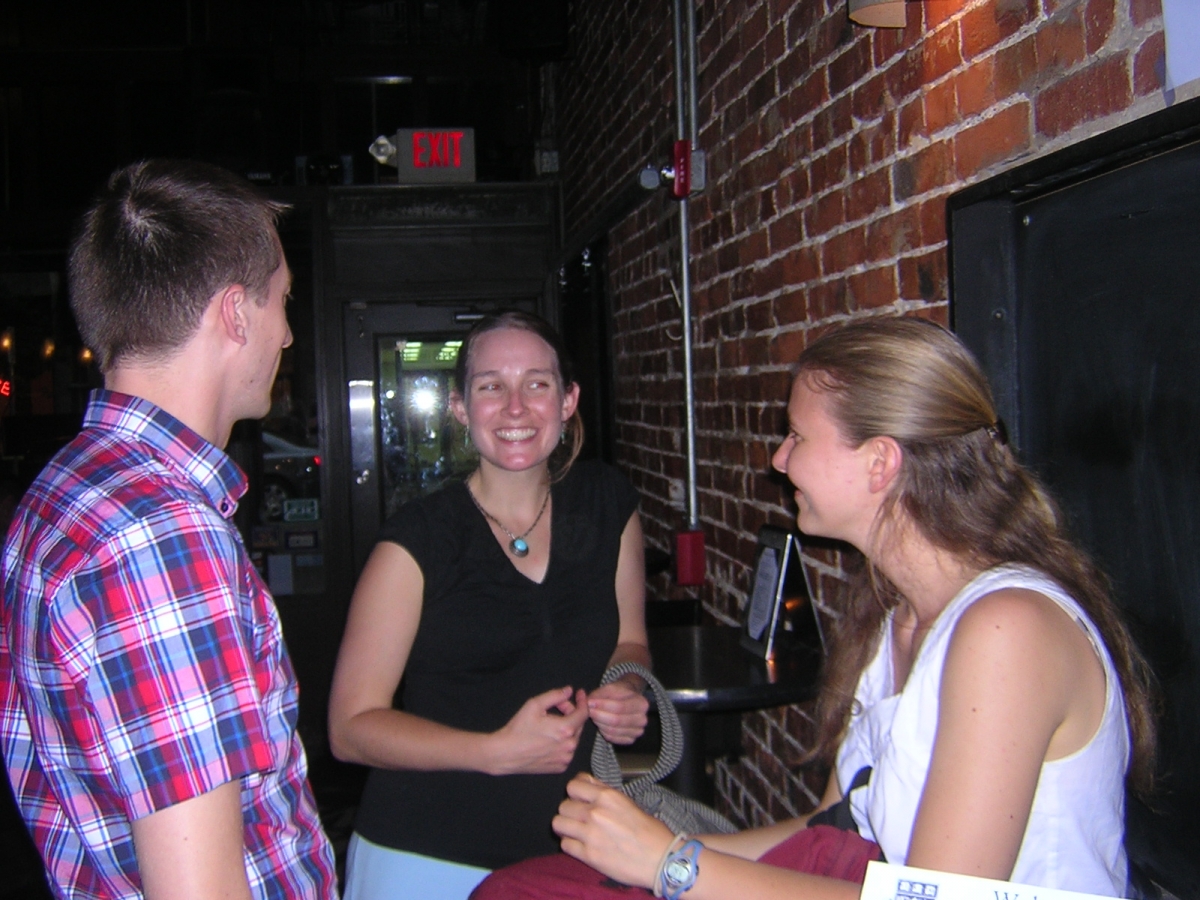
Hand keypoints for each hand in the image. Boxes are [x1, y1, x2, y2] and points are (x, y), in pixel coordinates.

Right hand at [485, 686, 588, 774]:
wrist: (505, 753)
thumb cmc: (518, 729)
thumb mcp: (534, 705)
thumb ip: (555, 695)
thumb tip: (569, 691)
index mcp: (565, 729)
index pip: (583, 713)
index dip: (582, 701)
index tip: (579, 694)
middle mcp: (569, 746)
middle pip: (578, 724)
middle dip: (571, 713)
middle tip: (557, 706)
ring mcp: (565, 759)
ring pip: (573, 738)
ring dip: (567, 728)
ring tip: (550, 723)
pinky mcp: (559, 767)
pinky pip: (567, 751)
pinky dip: (562, 743)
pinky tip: (548, 738)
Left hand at [554, 773, 674, 889]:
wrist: (661, 860)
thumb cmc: (651, 832)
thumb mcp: (628, 803)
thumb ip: (605, 793)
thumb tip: (587, 786)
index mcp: (607, 796)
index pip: (573, 785)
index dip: (575, 792)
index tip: (579, 798)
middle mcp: (595, 812)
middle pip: (563, 805)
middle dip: (570, 811)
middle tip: (579, 818)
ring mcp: (590, 834)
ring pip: (558, 823)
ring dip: (566, 827)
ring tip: (575, 831)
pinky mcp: (588, 855)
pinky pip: (565, 845)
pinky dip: (570, 845)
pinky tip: (580, 845)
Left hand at [587, 678, 648, 744]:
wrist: (628, 700)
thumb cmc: (620, 693)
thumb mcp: (611, 688)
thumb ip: (600, 694)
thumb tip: (589, 702)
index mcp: (642, 704)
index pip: (620, 707)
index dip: (603, 705)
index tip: (589, 702)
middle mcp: (642, 719)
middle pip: (616, 721)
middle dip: (599, 715)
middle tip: (588, 710)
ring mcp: (637, 731)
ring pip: (613, 731)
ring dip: (599, 723)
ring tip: (593, 715)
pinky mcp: (630, 740)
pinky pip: (612, 738)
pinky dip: (603, 731)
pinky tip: (600, 723)